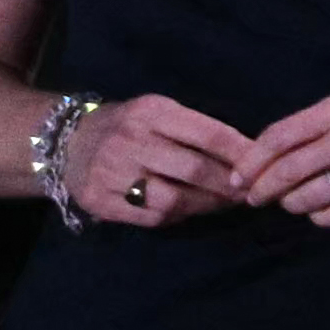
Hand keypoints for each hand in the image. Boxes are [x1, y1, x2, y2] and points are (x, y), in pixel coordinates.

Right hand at [46, 94, 255, 231]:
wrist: (66, 142)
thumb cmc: (128, 126)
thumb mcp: (160, 113)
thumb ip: (197, 130)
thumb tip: (247, 156)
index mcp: (152, 112)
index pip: (209, 133)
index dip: (240, 154)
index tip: (263, 166)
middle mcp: (130, 141)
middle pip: (193, 169)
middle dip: (228, 185)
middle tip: (249, 192)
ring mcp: (110, 173)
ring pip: (172, 200)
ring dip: (206, 205)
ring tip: (223, 204)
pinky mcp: (97, 201)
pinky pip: (149, 218)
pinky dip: (176, 217)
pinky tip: (189, 211)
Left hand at [232, 79, 329, 230]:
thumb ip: (320, 125)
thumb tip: (271, 157)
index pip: (279, 137)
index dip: (251, 162)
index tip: (237, 178)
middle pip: (287, 171)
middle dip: (263, 191)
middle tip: (255, 199)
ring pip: (310, 197)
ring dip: (293, 205)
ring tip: (295, 203)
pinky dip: (322, 218)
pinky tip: (323, 212)